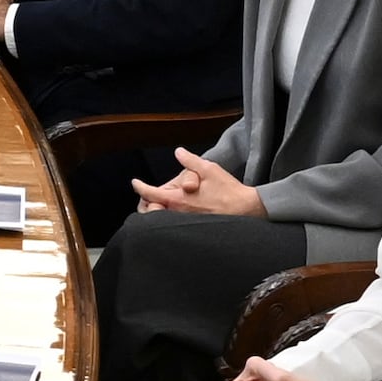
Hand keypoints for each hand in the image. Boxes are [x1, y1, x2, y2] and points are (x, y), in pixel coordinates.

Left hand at [133, 149, 264, 219]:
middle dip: (145, 204)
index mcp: (178, 199)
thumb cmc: (228, 190)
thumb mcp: (209, 169)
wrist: (246, 209)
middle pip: (150, 212)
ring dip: (156, 212)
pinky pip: (174, 225)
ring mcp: (185, 223)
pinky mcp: (194, 228)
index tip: (135, 182)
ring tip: (156, 204)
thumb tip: (178, 152)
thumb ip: (190, 161)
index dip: (139, 187)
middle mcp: (178, 213)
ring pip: (162, 219)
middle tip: (144, 197)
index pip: (150, 194)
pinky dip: (169, 219)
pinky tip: (173, 213)